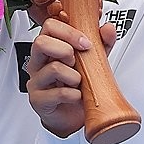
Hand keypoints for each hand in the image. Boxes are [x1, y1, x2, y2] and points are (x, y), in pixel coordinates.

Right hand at [25, 17, 117, 137]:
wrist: (72, 116)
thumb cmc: (77, 86)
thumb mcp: (92, 61)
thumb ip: (101, 43)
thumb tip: (108, 28)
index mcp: (49, 47)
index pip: (49, 26)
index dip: (69, 32)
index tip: (85, 43)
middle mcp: (38, 62)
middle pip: (41, 43)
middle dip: (66, 51)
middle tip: (76, 62)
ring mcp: (36, 81)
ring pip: (53, 68)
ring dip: (74, 76)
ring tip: (78, 83)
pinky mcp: (38, 100)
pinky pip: (58, 93)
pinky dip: (74, 95)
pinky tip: (76, 96)